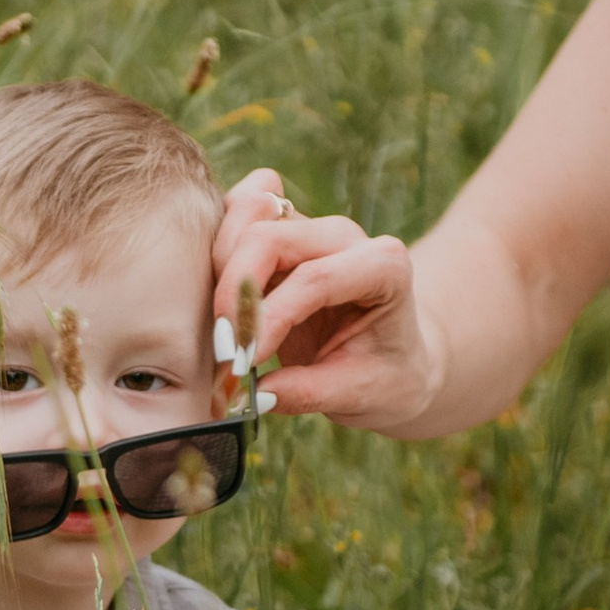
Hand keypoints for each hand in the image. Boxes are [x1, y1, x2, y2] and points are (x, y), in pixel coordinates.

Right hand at [211, 167, 436, 430]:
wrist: (393, 358)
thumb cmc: (385, 376)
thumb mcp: (361, 395)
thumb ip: (310, 393)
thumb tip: (257, 396)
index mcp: (384, 267)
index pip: (315, 279)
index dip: (269, 319)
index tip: (241, 363)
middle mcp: (345, 236)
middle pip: (270, 238)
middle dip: (234, 292)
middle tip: (224, 351)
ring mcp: (309, 226)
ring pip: (245, 214)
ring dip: (220, 269)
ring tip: (221, 330)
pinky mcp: (279, 228)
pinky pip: (235, 213)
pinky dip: (216, 247)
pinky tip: (216, 297)